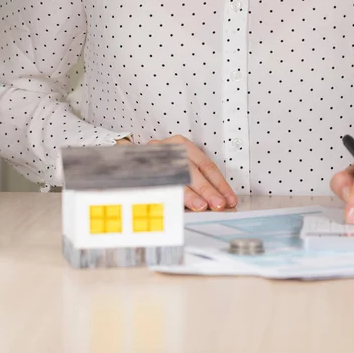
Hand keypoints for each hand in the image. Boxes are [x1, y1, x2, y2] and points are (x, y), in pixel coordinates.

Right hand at [119, 135, 236, 210]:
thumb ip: (195, 183)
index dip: (219, 184)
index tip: (228, 200)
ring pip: (174, 175)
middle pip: (191, 170)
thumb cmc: (159, 166)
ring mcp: (153, 156)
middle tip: (217, 204)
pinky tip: (174, 204)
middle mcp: (169, 148)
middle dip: (207, 189)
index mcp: (182, 146)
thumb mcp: (179, 167)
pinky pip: (156, 181)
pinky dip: (167, 194)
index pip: (206, 166)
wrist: (125, 157)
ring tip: (199, 206)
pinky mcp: (140, 165)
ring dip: (188, 194)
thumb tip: (214, 203)